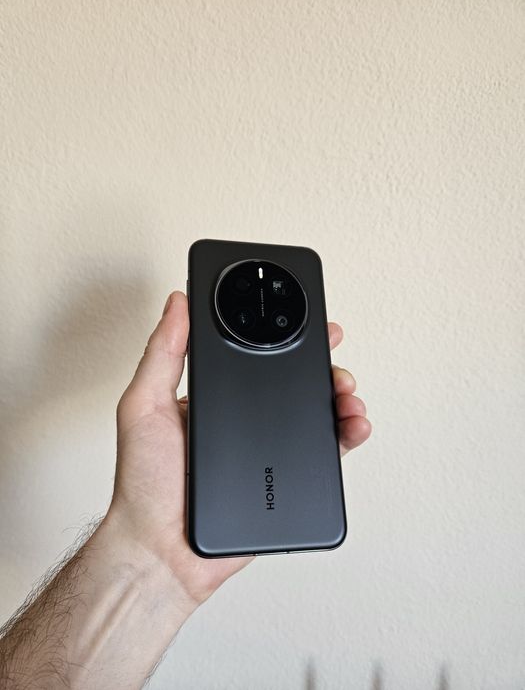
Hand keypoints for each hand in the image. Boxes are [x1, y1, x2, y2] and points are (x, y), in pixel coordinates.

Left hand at [106, 291, 371, 607]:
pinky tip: (353, 425)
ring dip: (339, 395)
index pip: (254, 356)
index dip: (282, 335)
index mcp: (214, 396)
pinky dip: (346, 435)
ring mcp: (266, 448)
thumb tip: (177, 303)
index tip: (302, 318)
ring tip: (346, 391)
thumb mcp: (143, 405)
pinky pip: (324, 452)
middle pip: (293, 381)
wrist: (162, 551)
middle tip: (333, 351)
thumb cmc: (144, 484)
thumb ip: (162, 353)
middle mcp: (243, 419)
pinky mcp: (285, 478)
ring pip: (315, 413)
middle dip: (321, 362)